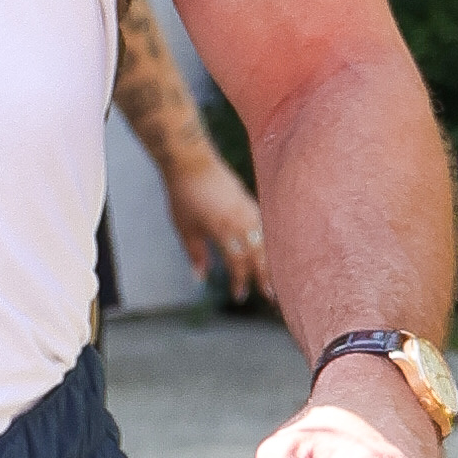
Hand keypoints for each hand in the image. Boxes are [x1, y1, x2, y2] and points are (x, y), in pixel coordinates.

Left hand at [167, 153, 272, 305]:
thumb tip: (201, 279)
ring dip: (269, 260)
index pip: (238, 262)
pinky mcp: (248, 199)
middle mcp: (240, 220)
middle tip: (271, 295)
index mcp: (223, 230)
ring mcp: (247, 208)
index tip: (239, 296)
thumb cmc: (184, 196)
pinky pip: (263, 225)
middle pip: (258, 254)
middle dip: (264, 275)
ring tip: (274, 275)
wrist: (190, 161)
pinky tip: (268, 250)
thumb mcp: (185, 229)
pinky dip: (267, 241)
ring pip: (264, 240)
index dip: (240, 281)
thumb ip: (196, 254)